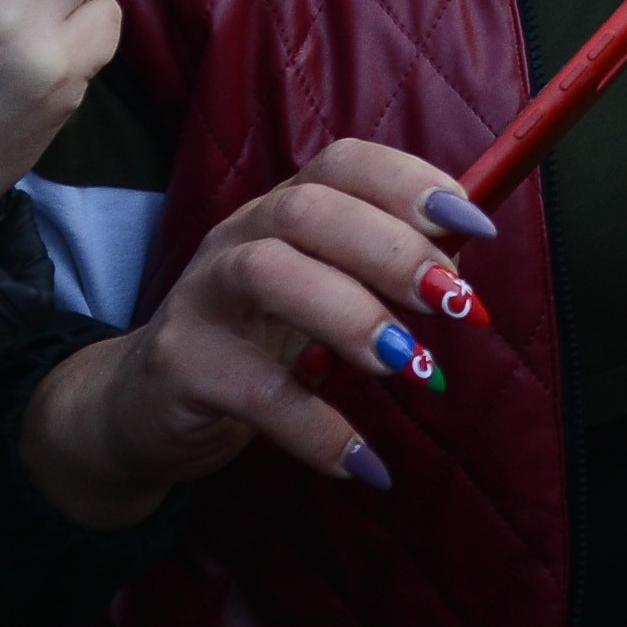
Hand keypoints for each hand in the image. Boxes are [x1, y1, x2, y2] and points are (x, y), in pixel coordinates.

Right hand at [16, 139, 483, 528]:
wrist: (149, 404)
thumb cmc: (262, 339)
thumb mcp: (325, 292)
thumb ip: (386, 273)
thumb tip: (464, 271)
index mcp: (285, 206)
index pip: (344, 163)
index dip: (413, 183)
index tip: (477, 225)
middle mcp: (239, 235)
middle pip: (309, 210)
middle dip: (392, 250)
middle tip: (453, 303)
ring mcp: (201, 296)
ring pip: (267, 272)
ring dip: (352, 315)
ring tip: (410, 366)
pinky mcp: (180, 366)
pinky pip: (252, 391)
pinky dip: (316, 428)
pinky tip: (364, 463)